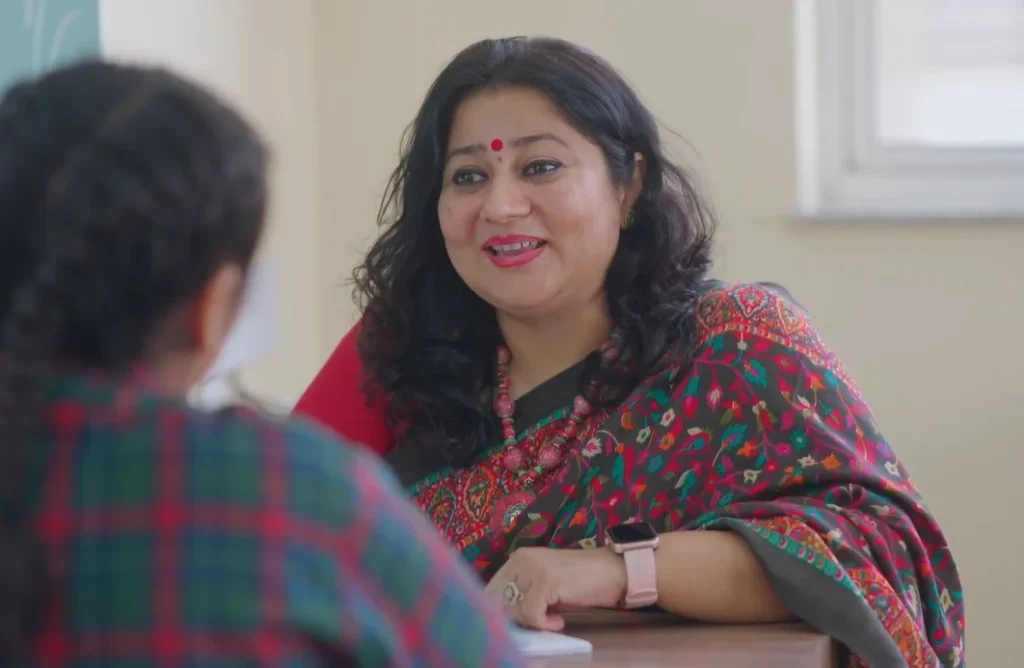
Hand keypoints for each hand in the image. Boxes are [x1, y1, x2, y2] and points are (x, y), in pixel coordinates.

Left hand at [484, 546, 626, 630]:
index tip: (515, 622)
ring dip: (532, 622)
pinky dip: (545, 624)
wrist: (612, 572)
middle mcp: (521, 559)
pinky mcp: (545, 581)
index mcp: (518, 557)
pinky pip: (531, 615)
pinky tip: (559, 621)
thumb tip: (501, 616)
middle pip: (498, 600)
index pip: (491, 589)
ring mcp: (532, 569)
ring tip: (552, 619)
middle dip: (514, 617)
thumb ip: (523, 594)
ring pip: (514, 610)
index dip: (499, 610)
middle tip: (537, 621)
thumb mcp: (545, 587)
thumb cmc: (580, 582)